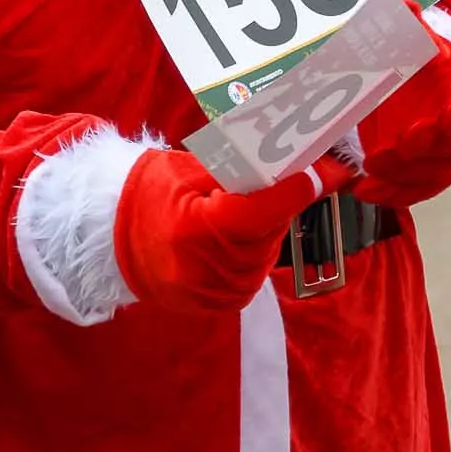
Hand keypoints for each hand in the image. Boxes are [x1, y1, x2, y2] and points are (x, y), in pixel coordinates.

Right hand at [114, 150, 354, 312]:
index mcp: (196, 231)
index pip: (265, 208)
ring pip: (270, 243)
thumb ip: (241, 165)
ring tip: (246, 199)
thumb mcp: (189, 169)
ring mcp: (221, 293)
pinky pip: (258, 263)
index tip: (335, 166)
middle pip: (273, 224)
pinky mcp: (228, 303)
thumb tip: (296, 149)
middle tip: (296, 167)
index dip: (302, 184)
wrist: (116, 246)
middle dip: (286, 195)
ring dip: (272, 218)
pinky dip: (258, 240)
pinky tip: (239, 227)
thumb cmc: (151, 196)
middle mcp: (212, 270)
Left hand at [352, 27, 450, 208]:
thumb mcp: (420, 40)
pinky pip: (417, 190)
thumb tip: (405, 5)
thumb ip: (412, 24)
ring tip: (369, 175)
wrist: (436, 91)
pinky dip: (392, 194)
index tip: (433, 123)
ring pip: (432, 175)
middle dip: (419, 153)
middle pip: (450, 148)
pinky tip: (365, 190)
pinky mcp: (432, 174)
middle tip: (389, 151)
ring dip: (400, 179)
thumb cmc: (427, 65)